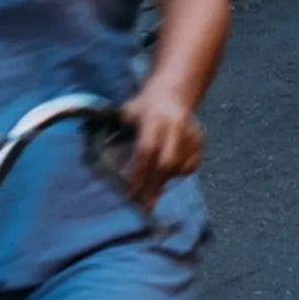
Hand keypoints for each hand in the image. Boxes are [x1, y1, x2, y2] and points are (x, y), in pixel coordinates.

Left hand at [115, 91, 202, 206]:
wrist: (172, 94)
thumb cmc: (144, 107)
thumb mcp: (127, 113)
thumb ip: (117, 133)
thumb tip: (98, 161)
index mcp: (154, 118)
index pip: (146, 150)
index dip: (138, 173)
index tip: (131, 192)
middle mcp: (176, 125)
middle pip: (167, 162)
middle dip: (154, 186)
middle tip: (145, 205)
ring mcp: (191, 133)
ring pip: (180, 167)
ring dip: (165, 183)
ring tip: (152, 196)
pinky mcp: (200, 140)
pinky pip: (191, 166)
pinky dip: (178, 175)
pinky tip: (167, 179)